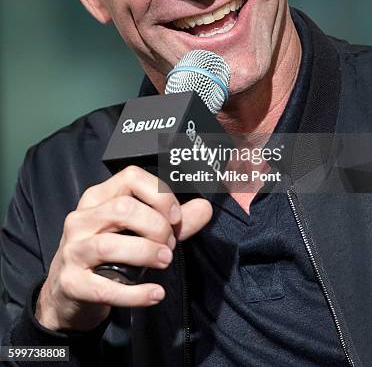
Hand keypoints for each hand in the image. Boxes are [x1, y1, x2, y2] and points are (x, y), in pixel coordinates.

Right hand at [35, 165, 211, 331]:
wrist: (68, 293)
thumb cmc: (107, 255)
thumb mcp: (137, 232)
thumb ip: (172, 221)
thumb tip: (205, 208)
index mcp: (98, 197)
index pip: (130, 177)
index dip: (159, 194)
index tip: (175, 217)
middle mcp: (81, 218)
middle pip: (123, 209)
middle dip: (155, 226)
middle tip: (169, 245)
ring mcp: (73, 250)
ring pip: (110, 245)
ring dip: (146, 253)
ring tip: (165, 261)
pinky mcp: (71, 283)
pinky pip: (105, 288)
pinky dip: (136, 293)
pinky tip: (155, 293)